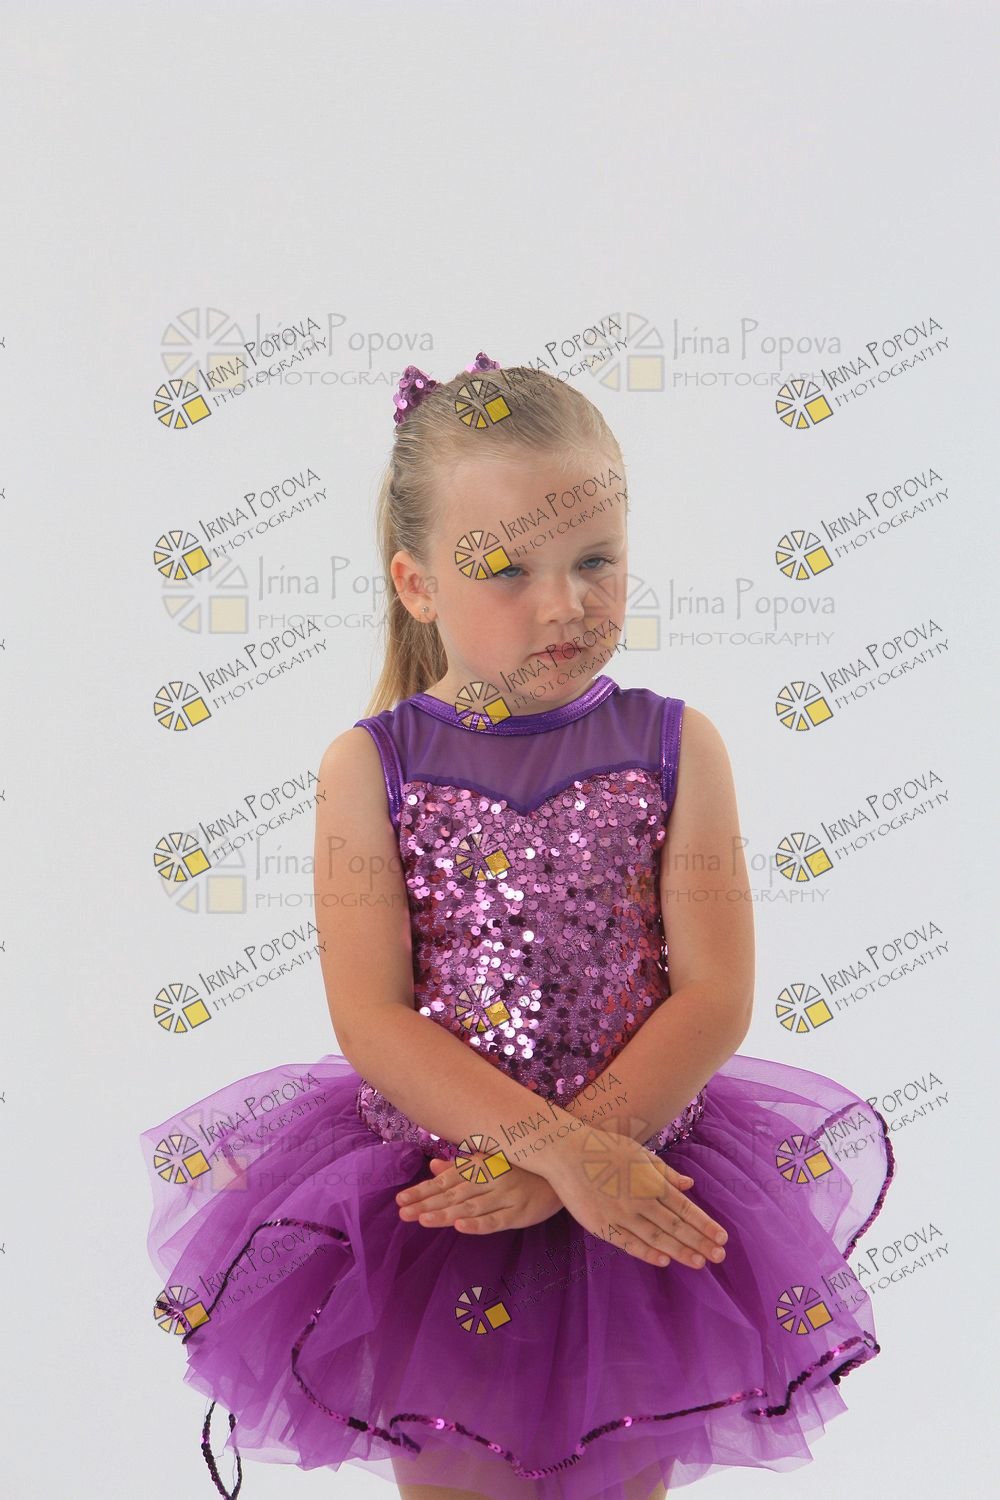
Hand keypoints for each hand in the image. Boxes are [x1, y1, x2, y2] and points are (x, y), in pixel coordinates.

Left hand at [396, 1154, 565, 1233]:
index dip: (423, 1191)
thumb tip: (433, 1169)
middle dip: (427, 1204)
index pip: (446, 1181)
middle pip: (453, 1194)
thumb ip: (461, 1167)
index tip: (401, 1201)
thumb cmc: (521, 1167)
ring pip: (470, 1206)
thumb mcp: (490, 1163)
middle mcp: (490, 1179)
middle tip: (402, 1213)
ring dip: (446, 1213)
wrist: (562, 1170)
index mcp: (481, 1166)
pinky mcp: (519, 1213)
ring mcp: (505, 1196)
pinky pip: (496, 1220)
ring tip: (423, 1219)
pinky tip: (461, 1226)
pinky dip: (478, 1223)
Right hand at [542, 1122, 728, 1271]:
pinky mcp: (602, 1225)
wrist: (567, 1152)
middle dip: (700, 1242)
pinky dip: (647, 1253)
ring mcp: (621, 1215)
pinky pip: (629, 1243)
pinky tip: (664, 1261)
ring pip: (656, 1238)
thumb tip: (689, 1185)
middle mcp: (641, 1201)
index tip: (722, 1237)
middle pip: (676, 1227)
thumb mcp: (640, 1153)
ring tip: (700, 1262)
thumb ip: (665, 1172)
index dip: (705, 1224)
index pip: (685, 1208)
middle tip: (719, 1256)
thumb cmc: (605, 1148)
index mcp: (652, 1182)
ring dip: (680, 1252)